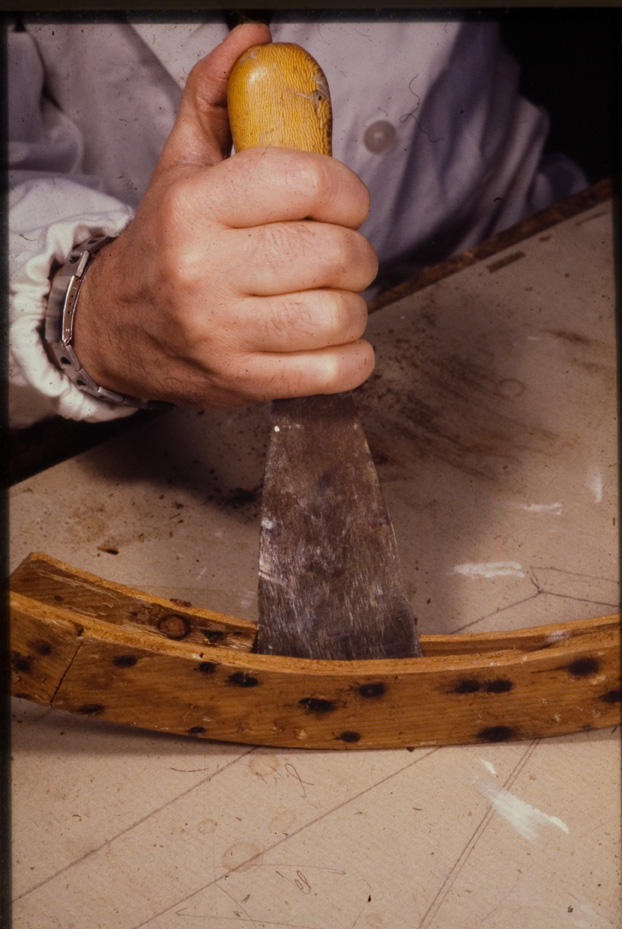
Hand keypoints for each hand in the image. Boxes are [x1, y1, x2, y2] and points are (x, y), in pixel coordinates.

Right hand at [74, 23, 377, 407]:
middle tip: (336, 255)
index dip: (347, 191)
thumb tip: (255, 39)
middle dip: (354, 252)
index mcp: (195, 208)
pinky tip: (331, 338)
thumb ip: (216, 98)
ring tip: (328, 297)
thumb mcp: (181, 167)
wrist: (117, 328)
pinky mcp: (246, 382)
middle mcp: (206, 272)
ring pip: (342, 313)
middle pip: (337, 253)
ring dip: (353, 304)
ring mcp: (225, 334)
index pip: (307, 182)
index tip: (342, 203)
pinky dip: (353, 356)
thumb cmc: (162, 248)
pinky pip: (338, 370)